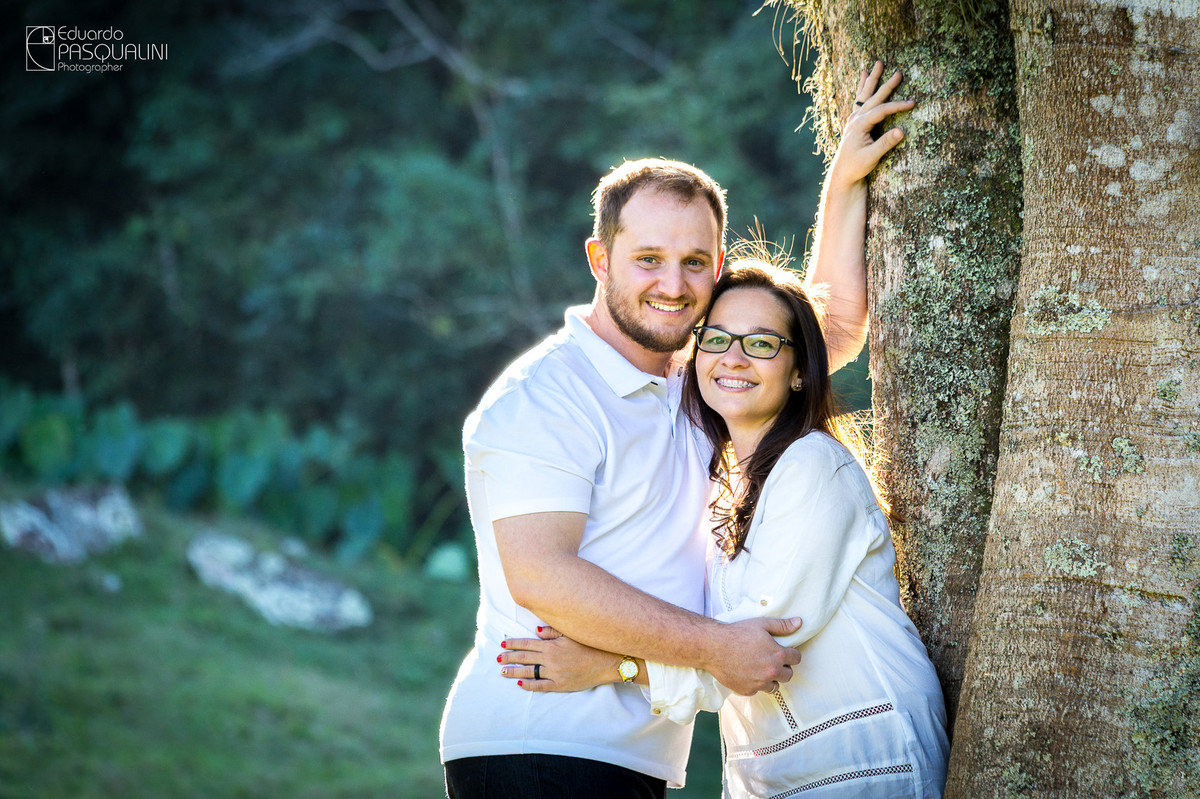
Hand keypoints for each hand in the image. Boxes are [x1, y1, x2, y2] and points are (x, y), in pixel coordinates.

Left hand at [497, 626, 621, 692]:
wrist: (606, 662)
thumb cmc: (590, 645)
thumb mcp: (571, 633)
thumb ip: (552, 632)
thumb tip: (535, 631)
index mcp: (552, 645)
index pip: (527, 644)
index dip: (513, 644)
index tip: (503, 644)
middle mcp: (551, 659)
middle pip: (525, 658)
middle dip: (509, 658)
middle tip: (497, 658)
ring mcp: (555, 674)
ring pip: (529, 672)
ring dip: (514, 672)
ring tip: (503, 672)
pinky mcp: (560, 685)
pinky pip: (541, 686)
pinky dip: (529, 685)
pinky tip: (520, 684)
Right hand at [705, 617, 802, 696]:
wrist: (713, 647)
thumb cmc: (737, 633)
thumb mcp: (761, 624)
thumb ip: (782, 625)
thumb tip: (799, 622)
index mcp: (778, 655)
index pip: (797, 658)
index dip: (791, 653)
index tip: (784, 651)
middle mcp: (771, 672)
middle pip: (788, 675)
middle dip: (783, 667)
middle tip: (772, 659)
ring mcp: (759, 684)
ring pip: (774, 686)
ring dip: (771, 678)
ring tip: (760, 668)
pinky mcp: (747, 690)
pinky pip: (758, 690)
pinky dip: (756, 683)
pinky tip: (747, 672)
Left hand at [827, 61, 914, 190]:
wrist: (842, 174)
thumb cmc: (856, 166)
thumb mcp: (871, 157)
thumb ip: (885, 144)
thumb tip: (901, 131)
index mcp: (859, 125)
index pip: (881, 110)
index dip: (897, 106)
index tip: (912, 103)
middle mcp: (855, 119)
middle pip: (873, 98)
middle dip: (886, 85)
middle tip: (899, 72)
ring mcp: (853, 119)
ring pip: (865, 95)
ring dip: (872, 79)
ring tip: (877, 64)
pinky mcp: (854, 121)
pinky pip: (860, 100)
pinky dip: (863, 87)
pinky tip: (864, 75)